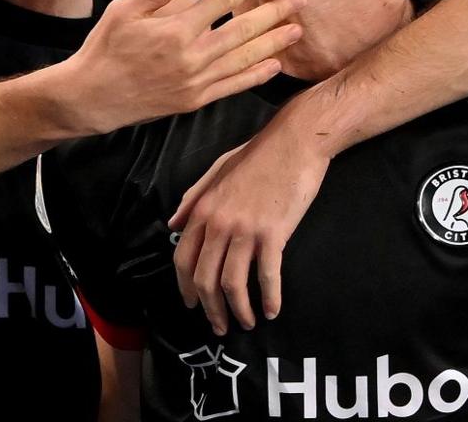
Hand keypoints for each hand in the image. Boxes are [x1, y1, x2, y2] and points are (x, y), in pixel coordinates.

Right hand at [60, 0, 303, 131]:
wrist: (93, 97)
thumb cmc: (106, 48)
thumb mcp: (124, 10)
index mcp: (176, 29)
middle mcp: (193, 56)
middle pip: (244, 29)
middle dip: (274, 13)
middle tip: (300, 0)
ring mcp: (197, 81)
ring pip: (245, 58)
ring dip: (274, 43)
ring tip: (297, 30)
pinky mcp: (195, 100)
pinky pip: (233, 86)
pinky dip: (256, 75)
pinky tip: (274, 65)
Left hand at [168, 111, 329, 334]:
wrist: (295, 142)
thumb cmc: (258, 155)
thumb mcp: (216, 170)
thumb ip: (192, 198)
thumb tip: (172, 224)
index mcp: (202, 208)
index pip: (183, 259)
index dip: (186, 287)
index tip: (193, 305)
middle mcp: (218, 223)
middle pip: (205, 279)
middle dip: (211, 309)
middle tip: (220, 326)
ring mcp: (245, 229)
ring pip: (232, 283)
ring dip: (238, 310)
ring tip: (247, 323)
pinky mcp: (273, 234)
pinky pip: (267, 276)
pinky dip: (269, 298)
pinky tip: (272, 311)